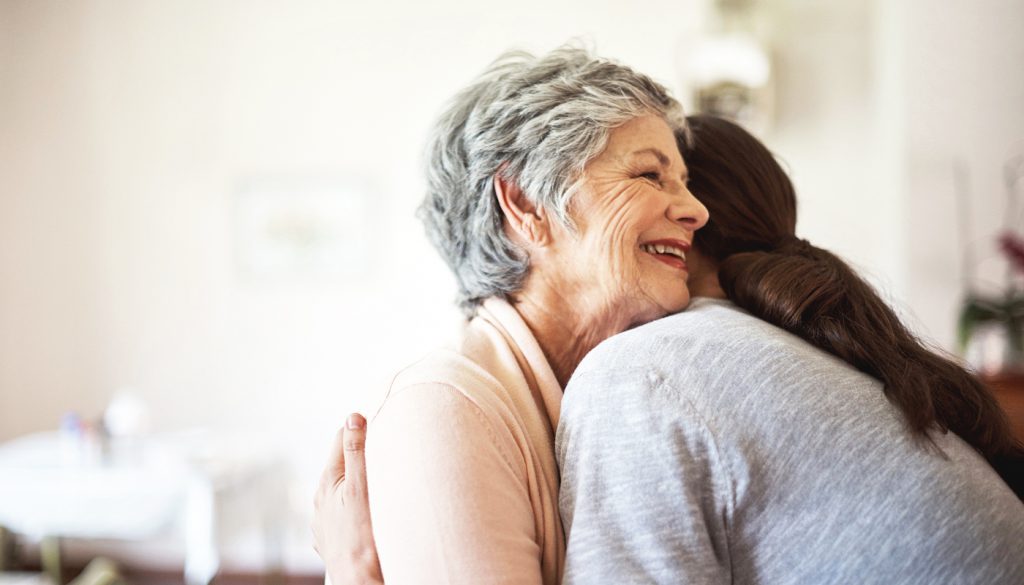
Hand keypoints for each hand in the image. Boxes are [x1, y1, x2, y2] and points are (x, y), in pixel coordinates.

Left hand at [313, 413, 383, 584]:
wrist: (359, 580)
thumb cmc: (363, 538)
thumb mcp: (362, 488)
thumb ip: (356, 452)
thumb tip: (353, 417)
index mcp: (327, 482)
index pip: (341, 438)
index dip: (361, 431)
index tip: (381, 432)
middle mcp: (320, 499)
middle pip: (342, 464)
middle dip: (361, 458)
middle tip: (385, 459)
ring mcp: (324, 520)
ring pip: (342, 491)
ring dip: (357, 485)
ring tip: (378, 489)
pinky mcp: (331, 539)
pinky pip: (343, 514)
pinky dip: (354, 509)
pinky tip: (367, 516)